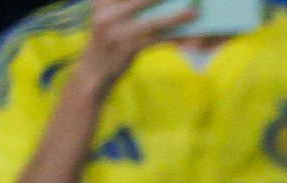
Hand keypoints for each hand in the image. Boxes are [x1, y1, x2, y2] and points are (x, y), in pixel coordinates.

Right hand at [79, 0, 197, 81]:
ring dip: (175, 17)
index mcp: (102, 0)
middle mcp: (106, 13)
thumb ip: (126, 4)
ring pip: (153, 21)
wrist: (93, 71)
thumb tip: (161, 2)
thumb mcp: (110, 14)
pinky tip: (186, 37)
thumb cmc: (108, 38)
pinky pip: (155, 41)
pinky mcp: (125, 50)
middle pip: (142, 0)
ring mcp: (115, 32)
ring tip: (193, 12)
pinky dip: (172, 38)